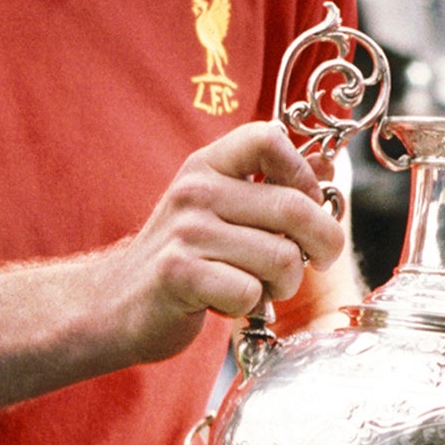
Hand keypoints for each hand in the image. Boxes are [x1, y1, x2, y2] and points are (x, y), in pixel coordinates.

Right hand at [110, 122, 346, 364]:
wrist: (115, 302)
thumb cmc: (184, 256)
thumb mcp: (221, 207)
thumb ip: (271, 185)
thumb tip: (330, 164)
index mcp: (208, 165)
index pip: (269, 139)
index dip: (303, 173)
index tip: (309, 203)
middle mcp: (196, 191)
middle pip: (294, 208)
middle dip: (323, 243)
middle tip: (318, 261)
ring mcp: (185, 232)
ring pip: (281, 258)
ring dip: (284, 284)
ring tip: (260, 286)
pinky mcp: (179, 275)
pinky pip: (250, 292)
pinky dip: (250, 306)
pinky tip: (227, 303)